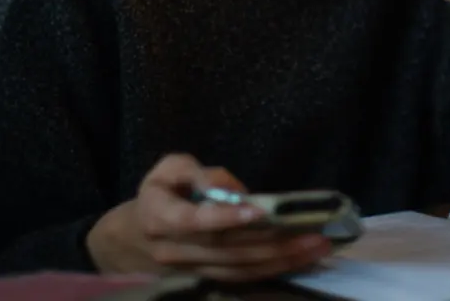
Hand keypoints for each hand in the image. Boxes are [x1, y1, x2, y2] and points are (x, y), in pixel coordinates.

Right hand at [86, 153, 332, 281]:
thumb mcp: (169, 170)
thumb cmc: (158, 194)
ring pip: (240, 269)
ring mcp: (191, 272)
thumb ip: (198, 172)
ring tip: (317, 246)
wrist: (132, 239)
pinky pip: (242, 279)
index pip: (194, 222)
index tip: (258, 211)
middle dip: (273, 242)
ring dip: (281, 259)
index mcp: (159, 217)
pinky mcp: (207, 281)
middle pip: (227, 250)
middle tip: (313, 231)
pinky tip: (300, 259)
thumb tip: (232, 189)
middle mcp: (175, 251)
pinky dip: (273, 270)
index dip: (225, 217)